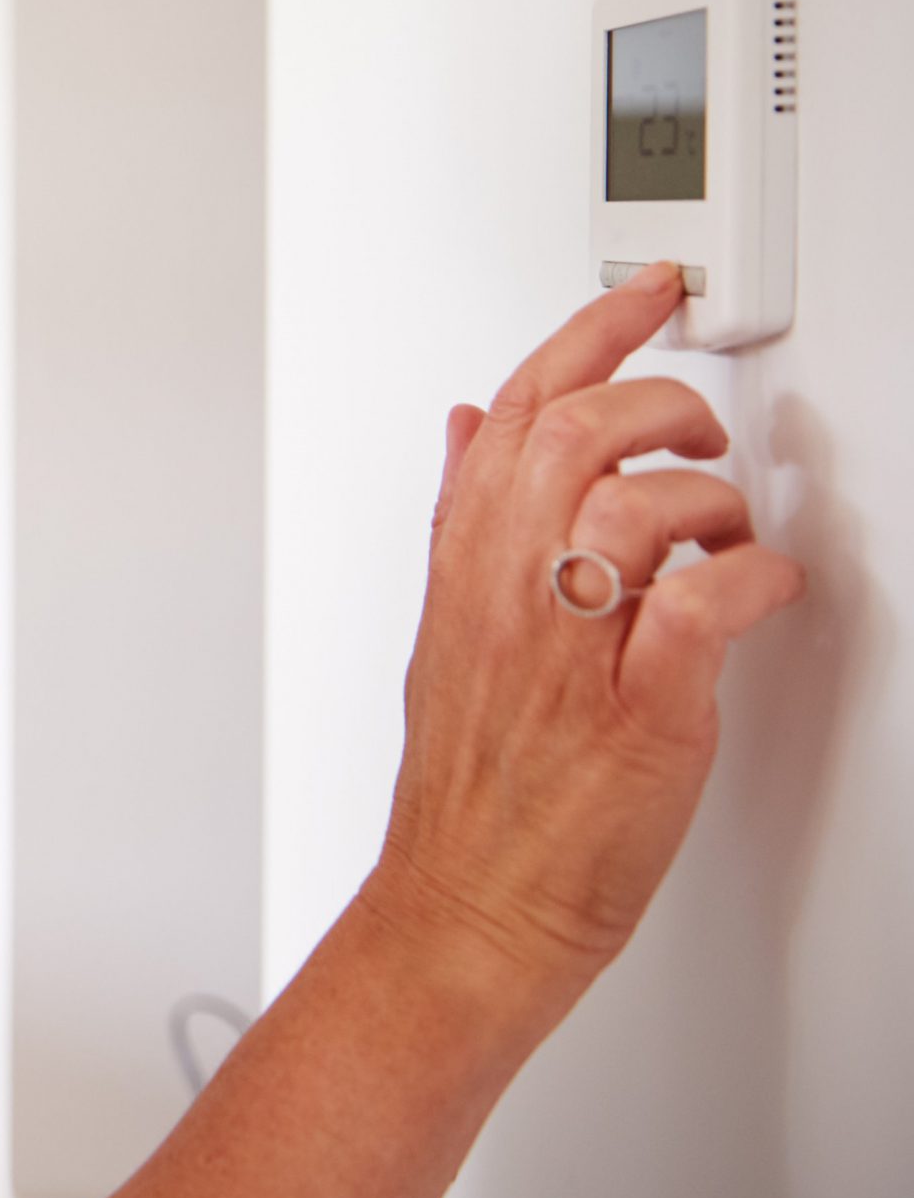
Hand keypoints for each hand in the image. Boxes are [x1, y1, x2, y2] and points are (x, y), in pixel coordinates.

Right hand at [365, 259, 805, 1008]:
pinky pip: (700, 609)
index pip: (519, 408)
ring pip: (637, 505)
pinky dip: (747, 580)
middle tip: (700, 430)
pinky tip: (754, 589)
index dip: (589, 332)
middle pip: (579, 433)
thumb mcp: (443, 624)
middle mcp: (511, 592)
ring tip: (726, 533)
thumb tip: (468, 424)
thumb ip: (462, 515)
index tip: (645, 294)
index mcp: (466, 562)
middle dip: (662, 404)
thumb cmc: (469, 782)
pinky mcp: (639, 713)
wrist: (470, 903)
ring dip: (710, 503)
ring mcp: (571, 650)